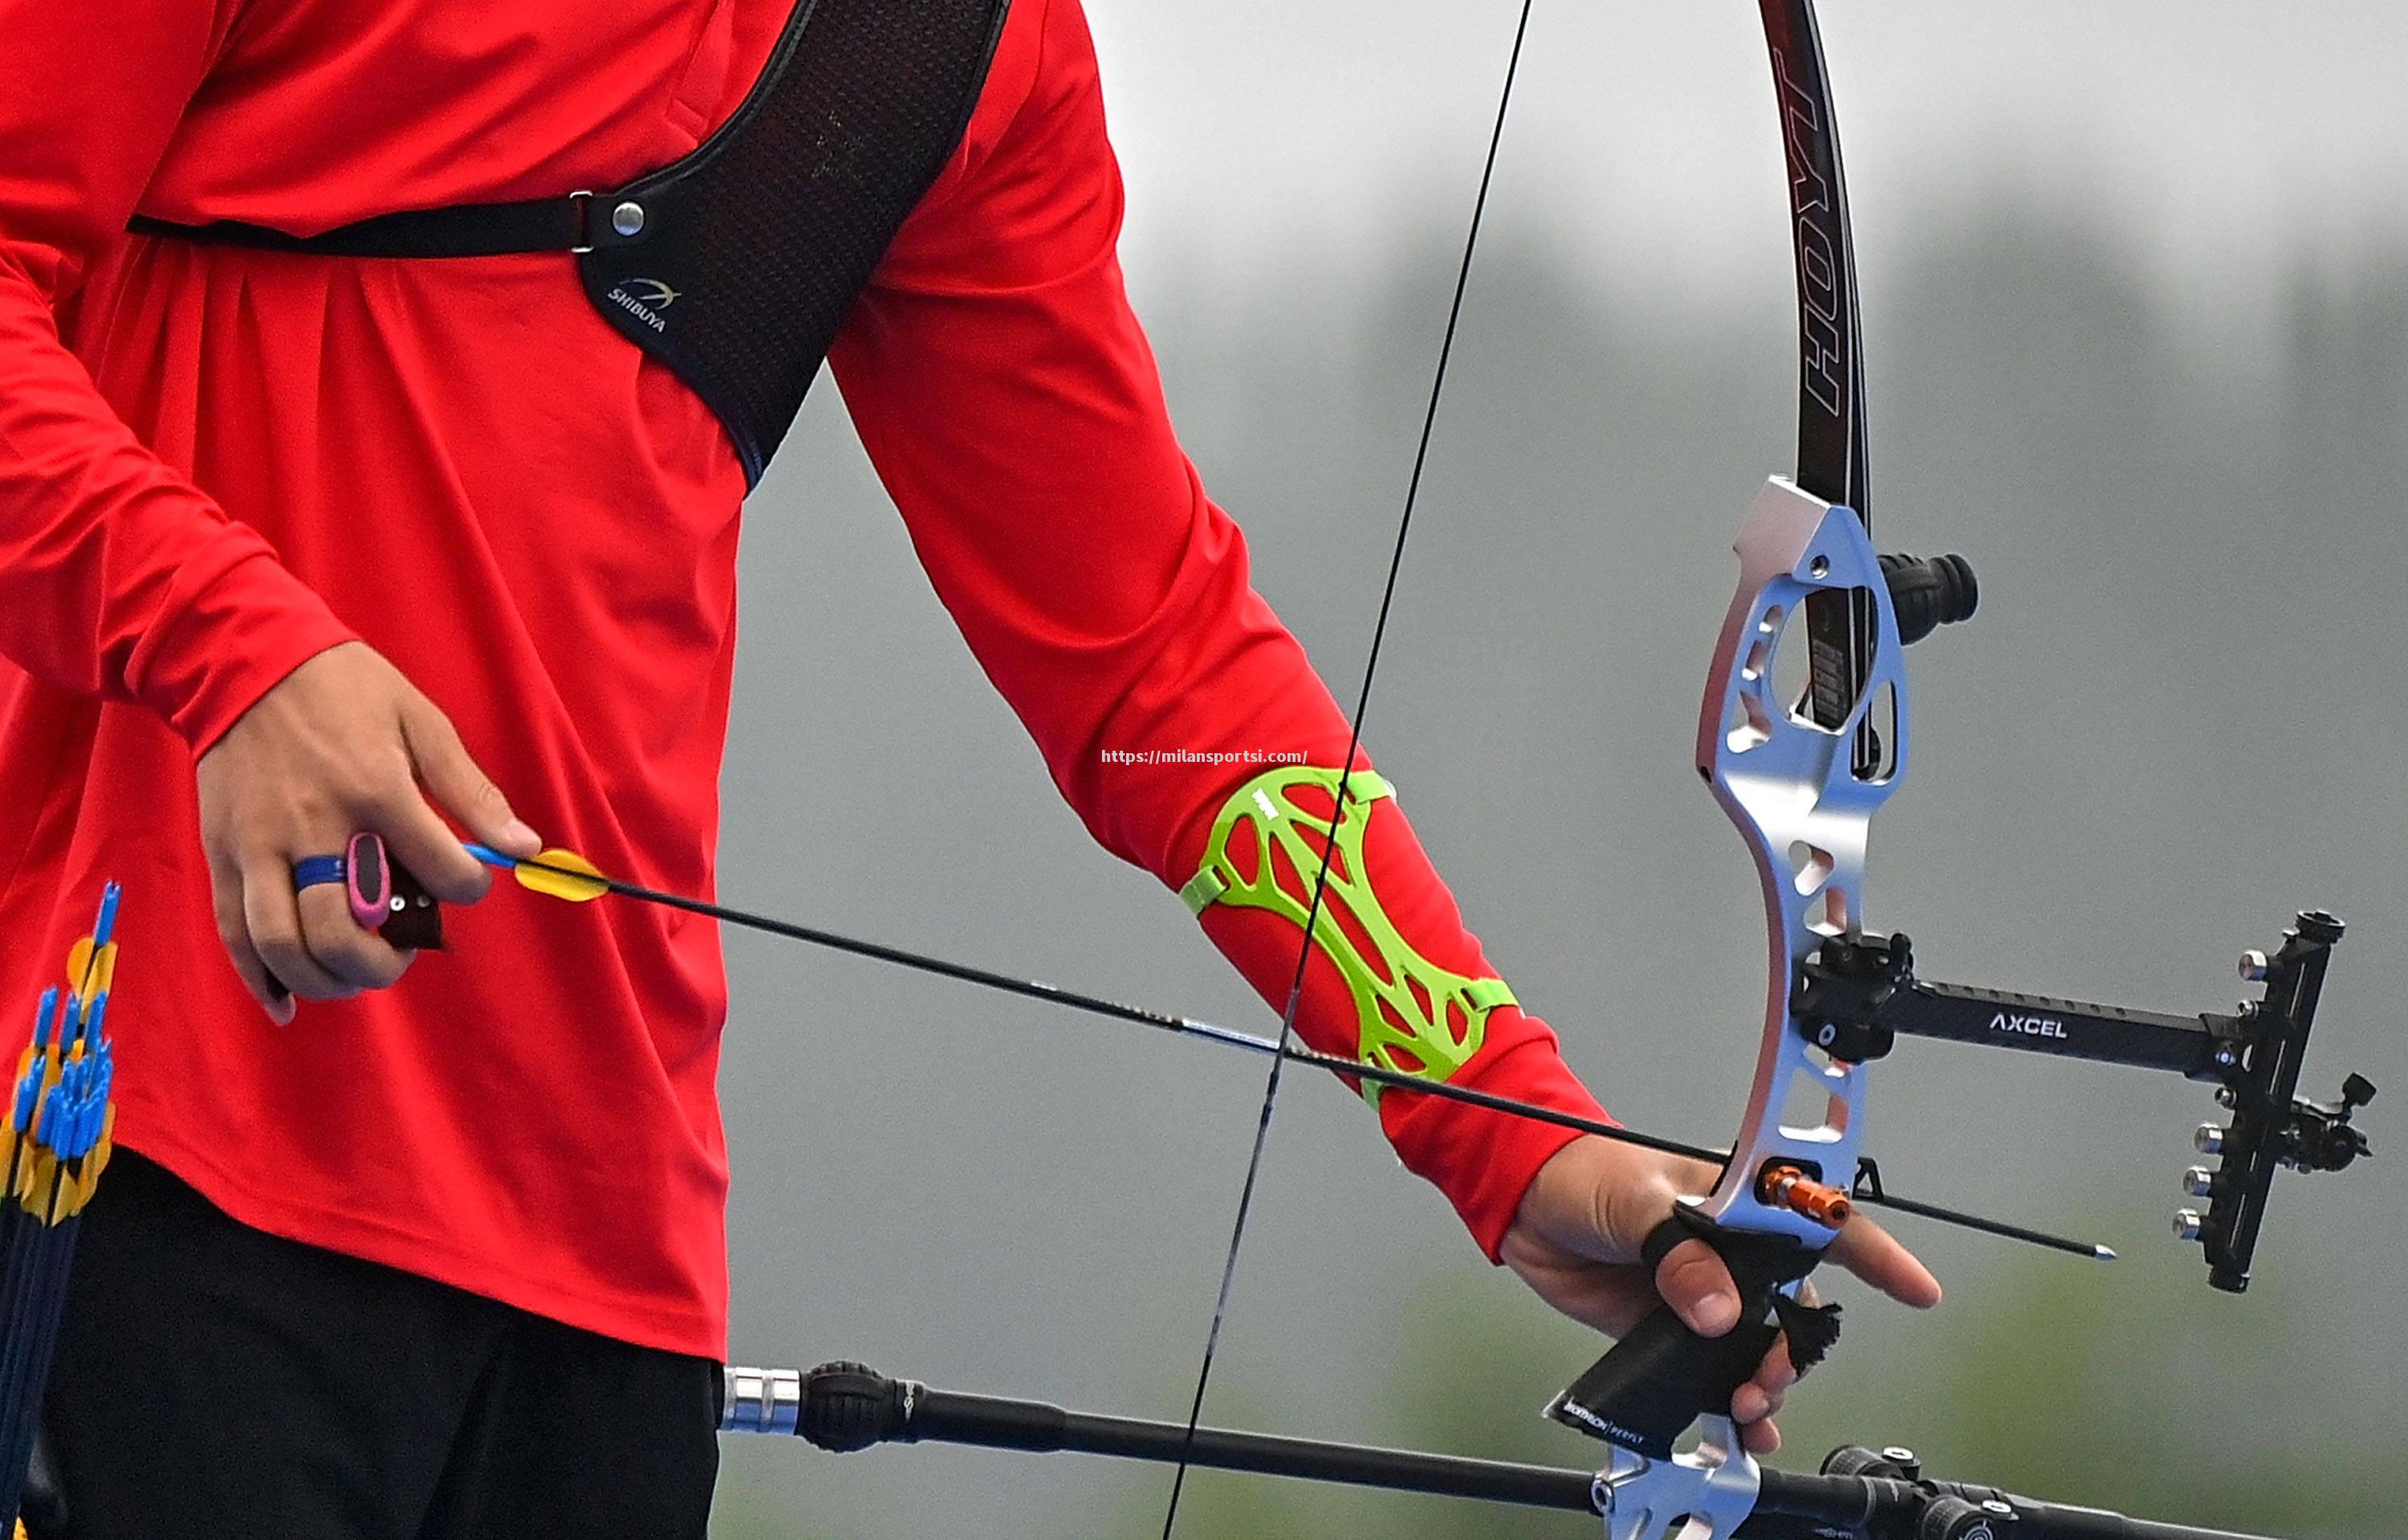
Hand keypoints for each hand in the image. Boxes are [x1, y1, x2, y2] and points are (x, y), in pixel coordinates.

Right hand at [194, 642, 540, 1020]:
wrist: (244, 657)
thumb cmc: (345, 688)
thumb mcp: (421, 721)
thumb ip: (471, 790)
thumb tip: (523, 846)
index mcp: (376, 791)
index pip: (439, 872)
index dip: (467, 889)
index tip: (467, 883)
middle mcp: (316, 827)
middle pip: (345, 930)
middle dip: (383, 962)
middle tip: (401, 954)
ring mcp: (260, 845)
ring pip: (286, 943)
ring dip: (327, 978)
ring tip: (354, 977)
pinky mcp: (222, 852)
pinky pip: (234, 932)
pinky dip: (260, 978)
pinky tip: (287, 1003)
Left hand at [1498, 1134, 1941, 1455]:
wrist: (1524, 1201)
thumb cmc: (1584, 1172)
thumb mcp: (1636, 1201)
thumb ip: (1680, 1254)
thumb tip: (1718, 1310)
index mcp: (1740, 1196)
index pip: (1822, 1219)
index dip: (1876, 1255)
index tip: (1915, 1289)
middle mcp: (1733, 1244)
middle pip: (1797, 1302)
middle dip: (1797, 1346)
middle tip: (1769, 1373)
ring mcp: (1706, 1286)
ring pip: (1761, 1343)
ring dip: (1767, 1379)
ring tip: (1750, 1402)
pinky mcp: (1674, 1322)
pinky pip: (1716, 1366)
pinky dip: (1730, 1399)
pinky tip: (1741, 1424)